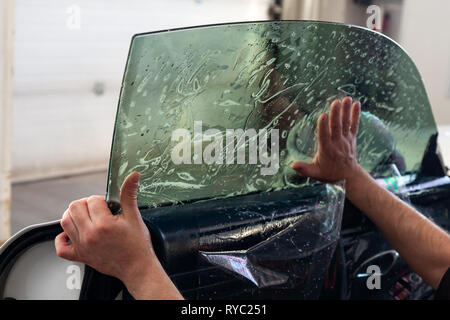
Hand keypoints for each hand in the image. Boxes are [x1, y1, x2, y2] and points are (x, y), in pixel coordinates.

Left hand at [55, 172, 182, 298]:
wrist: (137, 267)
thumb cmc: (138, 244)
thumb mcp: (134, 216)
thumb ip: (129, 194)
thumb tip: (133, 175)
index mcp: (103, 224)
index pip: (92, 200)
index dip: (101, 200)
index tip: (109, 207)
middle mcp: (90, 235)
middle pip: (74, 208)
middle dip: (86, 205)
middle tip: (98, 210)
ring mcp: (82, 246)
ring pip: (65, 222)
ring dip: (74, 216)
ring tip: (88, 218)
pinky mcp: (80, 256)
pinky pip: (61, 247)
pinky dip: (63, 238)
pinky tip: (73, 233)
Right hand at [291, 97, 361, 182]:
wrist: (349, 176)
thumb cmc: (329, 173)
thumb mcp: (315, 173)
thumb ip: (304, 169)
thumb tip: (292, 165)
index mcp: (326, 150)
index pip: (324, 136)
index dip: (323, 126)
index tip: (322, 115)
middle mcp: (337, 143)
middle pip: (336, 127)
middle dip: (336, 114)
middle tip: (335, 102)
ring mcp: (346, 140)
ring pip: (346, 123)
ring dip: (346, 111)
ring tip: (347, 99)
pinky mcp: (352, 137)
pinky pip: (354, 125)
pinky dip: (356, 114)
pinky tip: (357, 103)